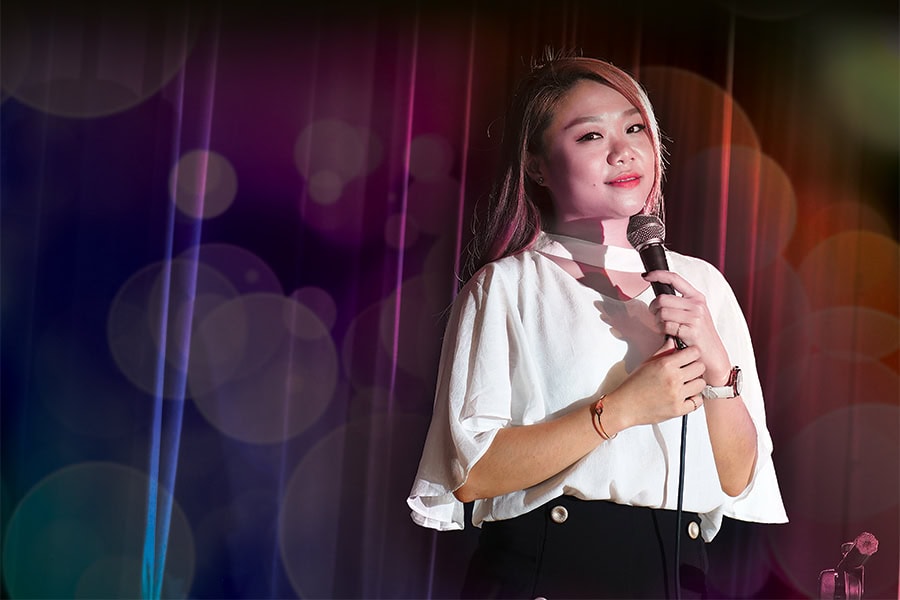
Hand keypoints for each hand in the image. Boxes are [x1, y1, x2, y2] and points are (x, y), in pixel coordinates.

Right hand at [606, 340, 706, 430]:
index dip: (692, 353)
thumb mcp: (647, 364)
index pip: (693, 353)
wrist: (625, 406)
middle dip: (695, 367)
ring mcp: (677, 395)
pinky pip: (698, 401)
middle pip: (700, 367)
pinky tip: (685, 396)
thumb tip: (674, 342)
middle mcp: (673, 379)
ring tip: (686, 384)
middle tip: (688, 370)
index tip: (690, 356)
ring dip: (695, 383)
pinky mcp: (678, 409)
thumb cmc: (633, 385)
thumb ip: (663, 351)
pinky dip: (694, 399)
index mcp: (665, 365)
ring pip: (701, 384)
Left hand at [643, 270, 731, 385]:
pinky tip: (668, 334)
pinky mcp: (691, 330)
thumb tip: (659, 297)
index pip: (675, 278)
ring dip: (658, 321)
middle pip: (662, 299)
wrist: (713, 356)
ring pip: (662, 312)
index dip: (658, 275)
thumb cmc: (701, 336)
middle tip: (655, 315)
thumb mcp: (695, 314)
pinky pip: (666, 326)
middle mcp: (697, 305)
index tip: (646, 276)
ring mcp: (695, 317)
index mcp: (697, 297)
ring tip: (664, 327)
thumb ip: (680, 304)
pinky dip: (662, 330)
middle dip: (653, 308)